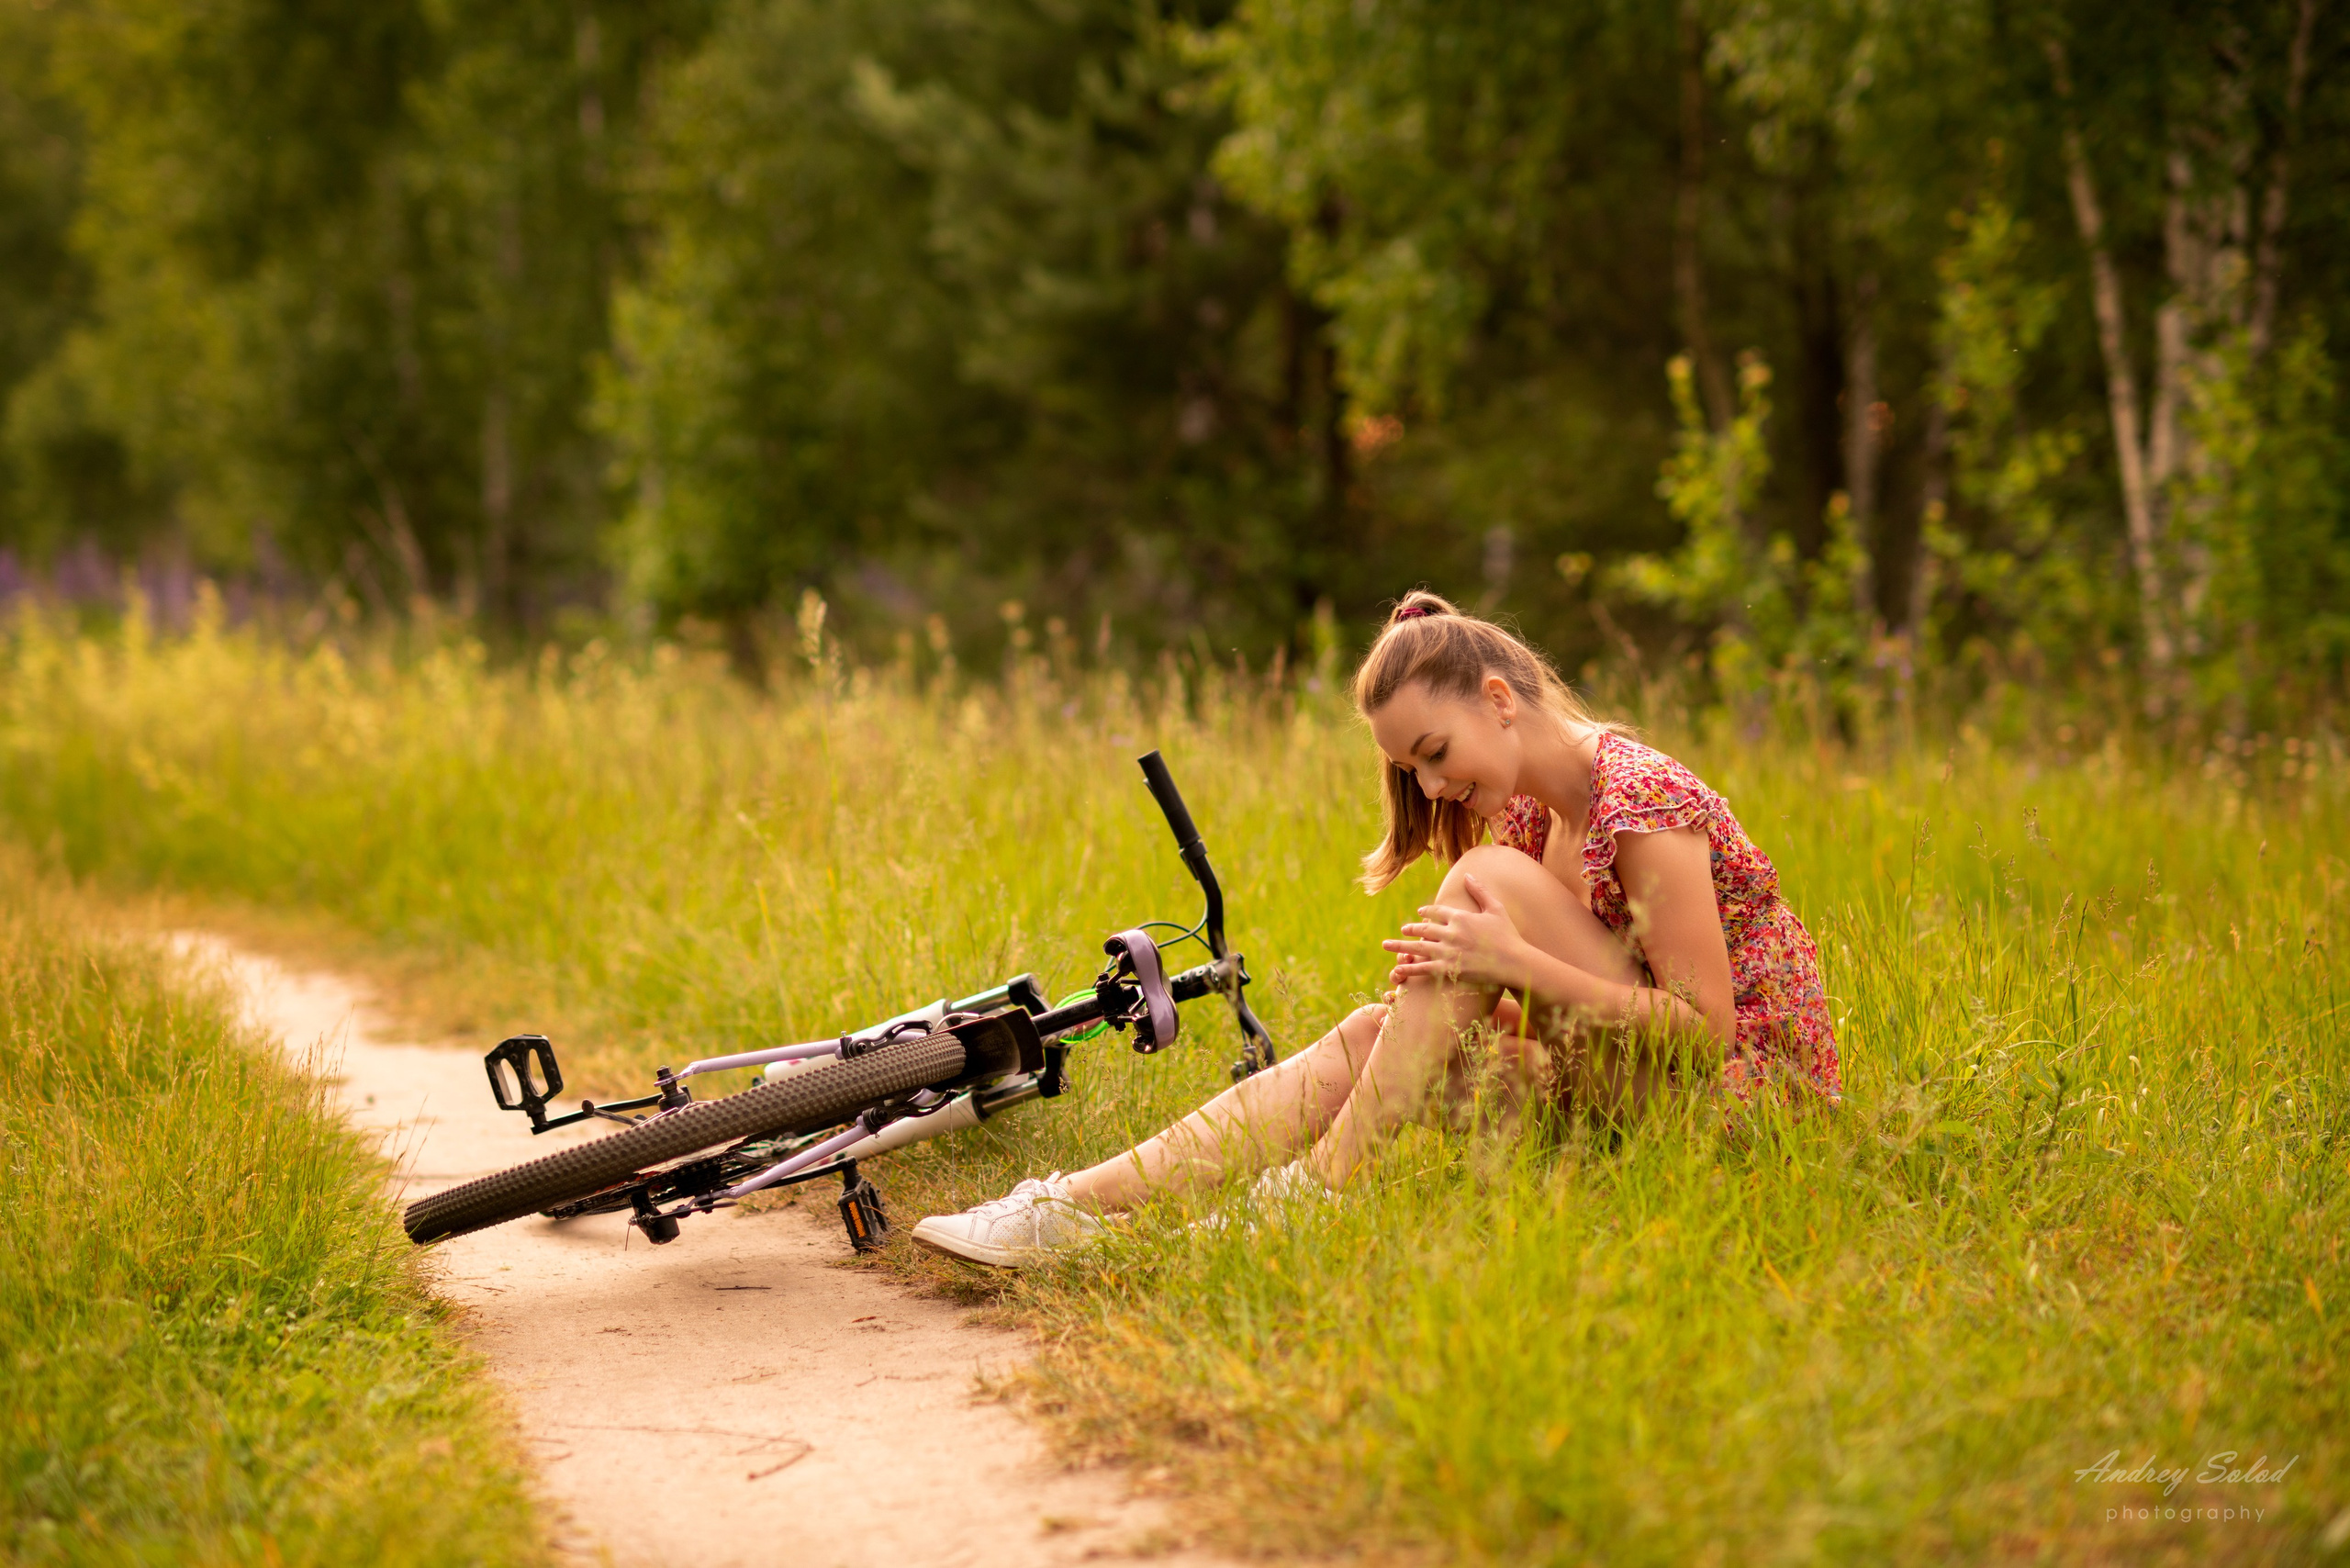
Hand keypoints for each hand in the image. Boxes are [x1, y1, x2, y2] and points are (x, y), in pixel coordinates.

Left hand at [1381, 874, 1531, 991]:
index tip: (1420, 913)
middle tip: (1404, 928)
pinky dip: (1409, 968)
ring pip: (1417, 947)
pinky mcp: (1448, 969)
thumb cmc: (1508, 935)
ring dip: (1400, 946)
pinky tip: (1397, 968)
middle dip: (1412, 928)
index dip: (1427, 912)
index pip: (1437, 911)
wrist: (1514, 962)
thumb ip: (1480, 891)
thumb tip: (1468, 875)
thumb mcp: (1495, 908)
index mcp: (1460, 917)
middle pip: (1424, 929)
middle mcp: (1450, 932)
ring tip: (1386, 944)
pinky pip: (1423, 968)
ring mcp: (1448, 951)